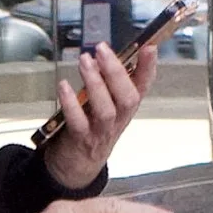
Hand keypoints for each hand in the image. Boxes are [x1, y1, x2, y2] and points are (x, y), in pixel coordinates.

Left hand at [43, 39, 159, 188]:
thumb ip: (108, 82)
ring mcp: (101, 131)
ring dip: (95, 83)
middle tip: (102, 50)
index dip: (148, 67)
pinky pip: (78, 122)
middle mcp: (118, 119)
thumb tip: (104, 54)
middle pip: (127, 98)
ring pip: (106, 110)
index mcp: (126, 107)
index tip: (149, 47)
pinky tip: (64, 86)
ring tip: (85, 61)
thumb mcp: (105, 102)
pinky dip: (71, 103)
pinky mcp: (81, 139)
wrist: (78, 165)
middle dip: (116, 72)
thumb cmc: (91, 126)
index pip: (143, 86)